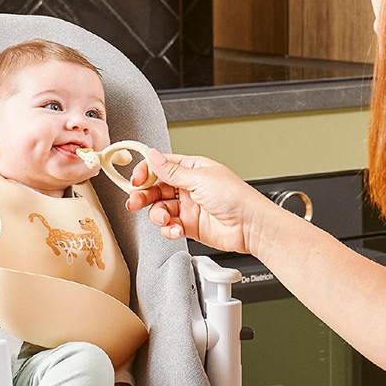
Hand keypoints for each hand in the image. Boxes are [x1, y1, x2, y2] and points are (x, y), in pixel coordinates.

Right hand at [126, 149, 273, 254]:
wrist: (250, 226)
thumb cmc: (235, 198)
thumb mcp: (200, 179)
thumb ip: (172, 171)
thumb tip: (152, 156)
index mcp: (192, 169)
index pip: (162, 166)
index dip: (146, 172)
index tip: (136, 180)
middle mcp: (189, 186)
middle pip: (156, 188)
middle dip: (144, 195)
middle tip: (134, 202)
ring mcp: (189, 206)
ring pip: (160, 208)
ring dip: (157, 215)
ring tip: (163, 219)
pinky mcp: (190, 225)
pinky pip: (170, 226)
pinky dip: (169, 229)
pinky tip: (176, 229)